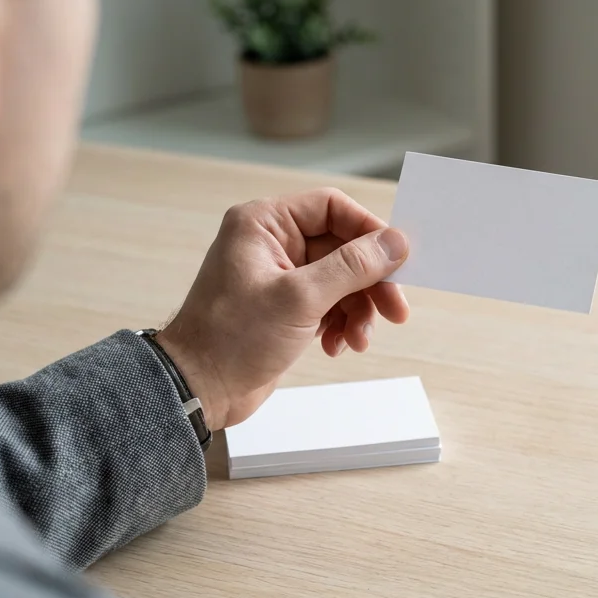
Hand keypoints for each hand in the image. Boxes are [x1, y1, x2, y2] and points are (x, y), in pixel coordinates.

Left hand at [154, 190, 409, 431]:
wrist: (200, 389)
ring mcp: (280, 277)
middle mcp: (272, 243)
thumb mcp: (300, 298)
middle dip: (370, 282)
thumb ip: (352, 267)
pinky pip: (330, 304)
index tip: (398, 259)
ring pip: (341, 280)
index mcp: (265, 224)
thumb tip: (396, 243)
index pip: (332, 208)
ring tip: (359, 338)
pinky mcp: (286, 307)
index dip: (369, 231)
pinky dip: (341, 324)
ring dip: (358, 310)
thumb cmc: (231, 338)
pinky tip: (337, 346)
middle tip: (395, 310)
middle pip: (343, 247)